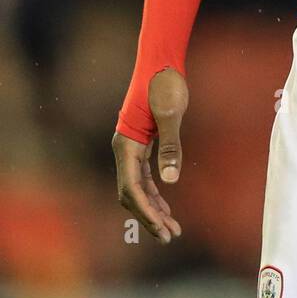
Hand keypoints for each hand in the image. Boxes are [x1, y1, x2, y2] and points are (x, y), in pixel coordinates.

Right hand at [112, 67, 188, 243]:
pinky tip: (166, 206)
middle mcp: (124, 149)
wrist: (161, 61)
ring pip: (138, 187)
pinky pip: (144, 176)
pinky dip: (155, 193)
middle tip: (170, 236)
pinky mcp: (142, 144)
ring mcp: (131, 147)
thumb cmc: (165, 83)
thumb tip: (170, 181)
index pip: (132, 188)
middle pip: (132, 193)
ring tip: (171, 229)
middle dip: (149, 216)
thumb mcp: (172, 113)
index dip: (146, 211)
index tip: (162, 229)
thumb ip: (170, 146)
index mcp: (127, 144)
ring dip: (153, 208)